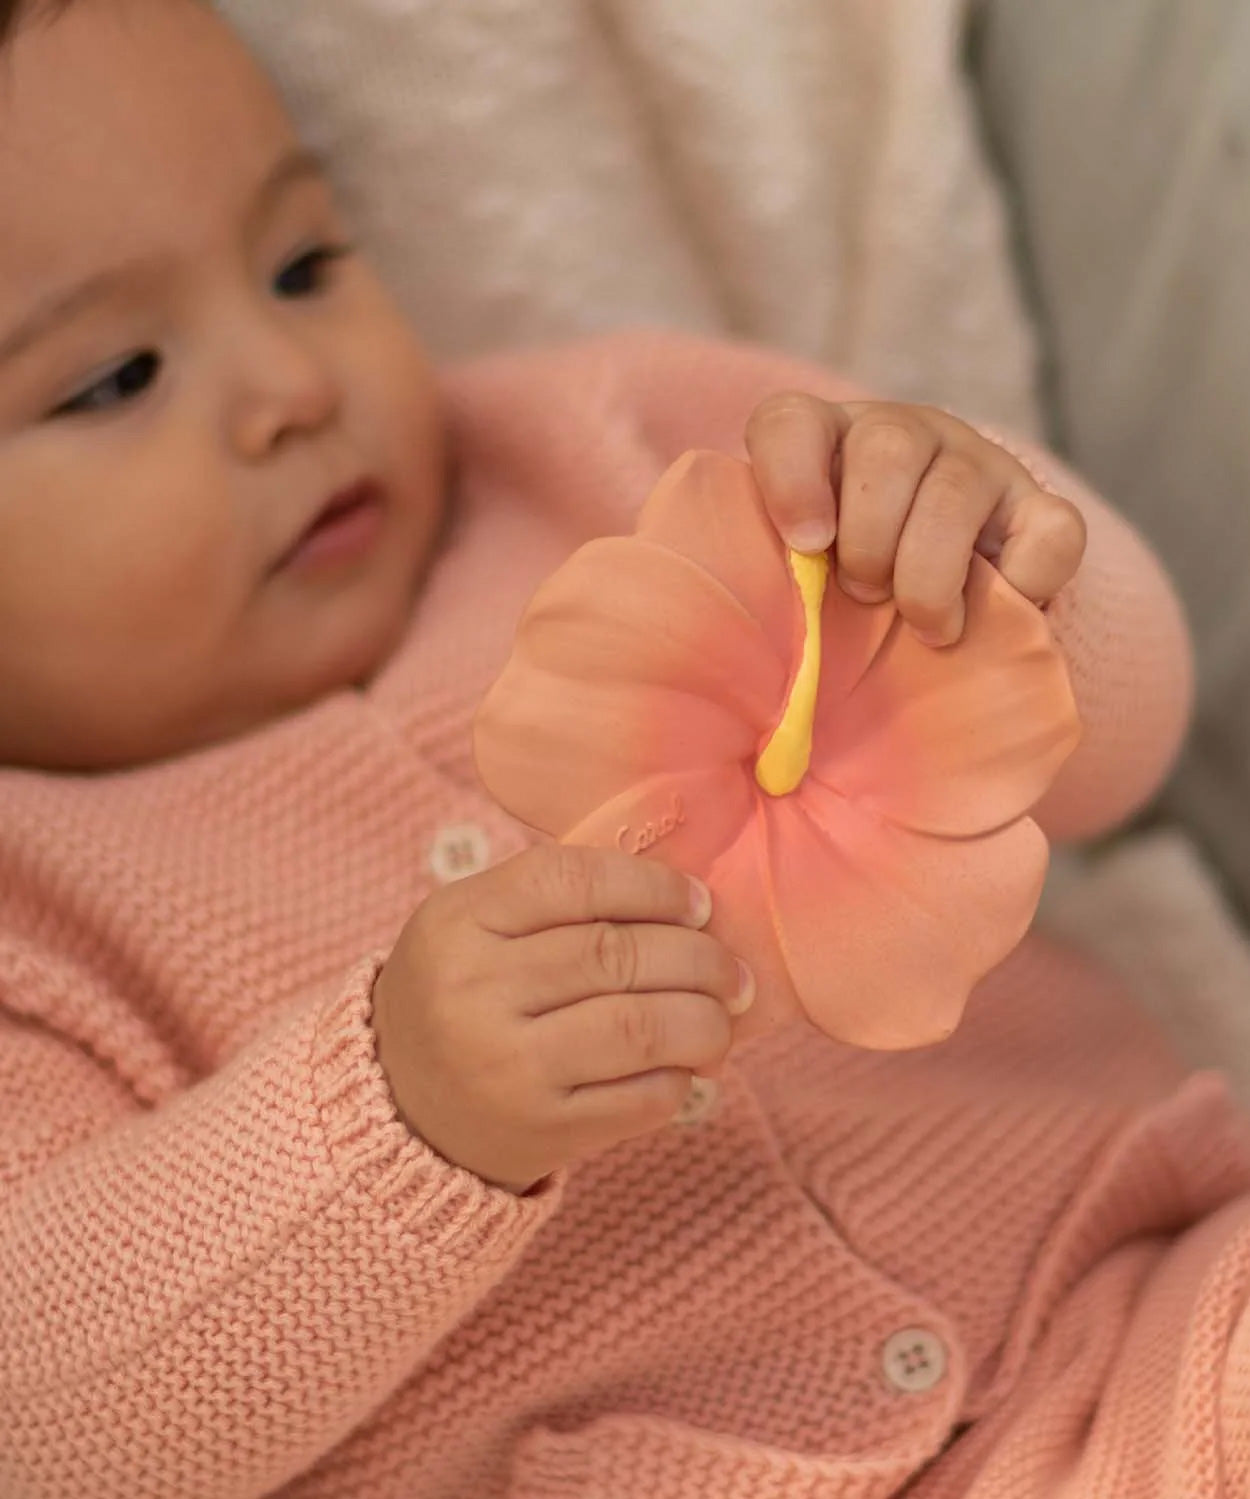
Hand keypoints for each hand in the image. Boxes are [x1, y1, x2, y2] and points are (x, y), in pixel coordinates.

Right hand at [372, 844, 753, 1193]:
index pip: (572, 880)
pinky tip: (684, 1064)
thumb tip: (688, 900)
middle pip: (616, 955)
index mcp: (457, 922)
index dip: (653, 887)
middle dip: (699, 957)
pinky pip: (641, 1097)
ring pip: (640, 1027)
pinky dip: (681, 1075)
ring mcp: (506, 1067)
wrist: (399, 1107)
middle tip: (732, 968)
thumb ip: (559, 899)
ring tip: (725, 1013)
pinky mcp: (540, 1130)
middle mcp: (474, 991)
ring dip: (706, 1019)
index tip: (699, 904)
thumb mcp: (474, 925)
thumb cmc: (461, 995)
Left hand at [745, 394, 1086, 645]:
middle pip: (886, 450)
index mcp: (823, 442)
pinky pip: (1051, 532)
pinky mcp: (1040, 508)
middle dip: (869, 541)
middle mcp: (901, 434)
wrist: (929, 615)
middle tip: (863, 594)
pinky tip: (989, 610)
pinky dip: (1022, 583)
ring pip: (958, 489)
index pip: (789, 424)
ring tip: (922, 625)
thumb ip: (768, 584)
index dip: (791, 480)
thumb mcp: (795, 581)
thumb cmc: (842, 597)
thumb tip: (751, 654)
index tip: (807, 545)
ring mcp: (977, 465)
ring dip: (929, 573)